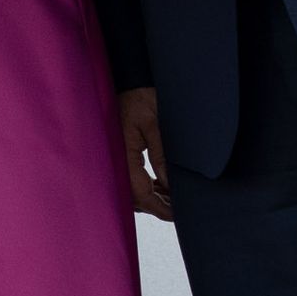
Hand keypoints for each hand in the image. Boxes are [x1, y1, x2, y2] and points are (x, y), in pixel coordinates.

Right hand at [120, 86, 173, 222]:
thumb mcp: (155, 125)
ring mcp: (116, 158)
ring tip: (174, 196)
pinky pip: (130, 179)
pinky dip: (146, 186)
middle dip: (157, 205)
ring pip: (132, 191)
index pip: (140, 192)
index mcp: (123, 154)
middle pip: (134, 197)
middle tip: (180, 206)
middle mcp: (116, 160)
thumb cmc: (140, 97)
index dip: (159, 207)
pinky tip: (161, 184)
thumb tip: (170, 185)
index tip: (177, 214)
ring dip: (152, 197)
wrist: (127, 81)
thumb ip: (161, 156)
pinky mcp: (120, 155)